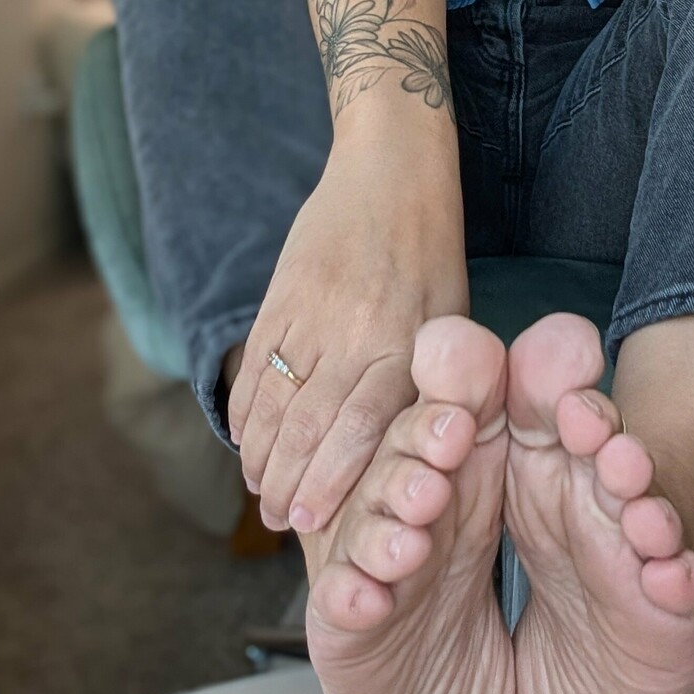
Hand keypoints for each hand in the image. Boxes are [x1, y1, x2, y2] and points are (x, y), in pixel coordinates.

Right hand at [226, 138, 469, 533]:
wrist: (390, 171)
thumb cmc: (432, 254)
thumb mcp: (449, 320)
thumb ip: (422, 381)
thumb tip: (398, 451)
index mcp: (402, 346)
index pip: (359, 431)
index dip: (330, 482)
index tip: (310, 521)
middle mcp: (353, 334)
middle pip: (306, 426)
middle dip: (288, 483)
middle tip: (277, 522)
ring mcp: (309, 314)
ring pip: (272, 400)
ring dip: (259, 453)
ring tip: (258, 489)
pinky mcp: (280, 296)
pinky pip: (253, 364)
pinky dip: (244, 406)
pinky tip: (243, 438)